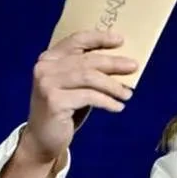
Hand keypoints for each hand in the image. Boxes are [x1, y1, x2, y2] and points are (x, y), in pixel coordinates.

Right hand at [21, 29, 137, 162]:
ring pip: (90, 77)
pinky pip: (89, 97)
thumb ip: (86, 73)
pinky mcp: (54, 101)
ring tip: (127, 94)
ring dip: (113, 85)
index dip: (99, 38)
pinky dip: (107, 101)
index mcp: (49, 58)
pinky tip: (118, 107)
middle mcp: (45, 67)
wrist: (42, 139)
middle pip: (87, 60)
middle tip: (134, 67)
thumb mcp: (73, 87)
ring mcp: (47, 83)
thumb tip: (120, 66)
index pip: (77, 41)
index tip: (120, 40)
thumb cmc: (63, 111)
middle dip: (114, 63)